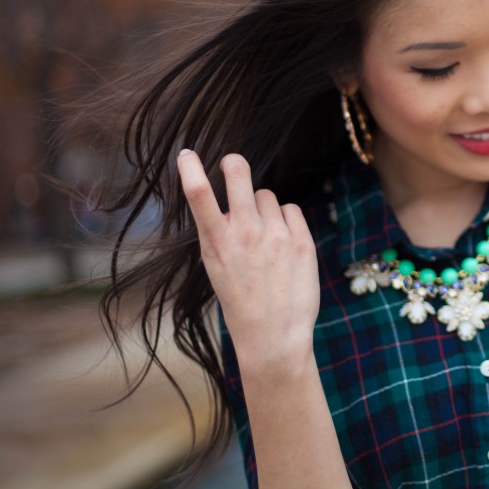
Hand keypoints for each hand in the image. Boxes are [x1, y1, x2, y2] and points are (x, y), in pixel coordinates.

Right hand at [177, 150, 319, 370]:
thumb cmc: (240, 299)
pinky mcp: (302, 241)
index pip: (199, 196)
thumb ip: (217, 230)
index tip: (186, 153)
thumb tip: (222, 195)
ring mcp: (276, 235)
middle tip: (232, 163)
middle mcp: (246, 233)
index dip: (191, 169)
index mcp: (217, 242)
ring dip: (263, 208)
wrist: (273, 335)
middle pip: (238, 174)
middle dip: (234, 163)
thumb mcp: (215, 266)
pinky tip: (282, 245)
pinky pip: (291, 210)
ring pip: (267, 195)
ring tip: (263, 239)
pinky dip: (285, 221)